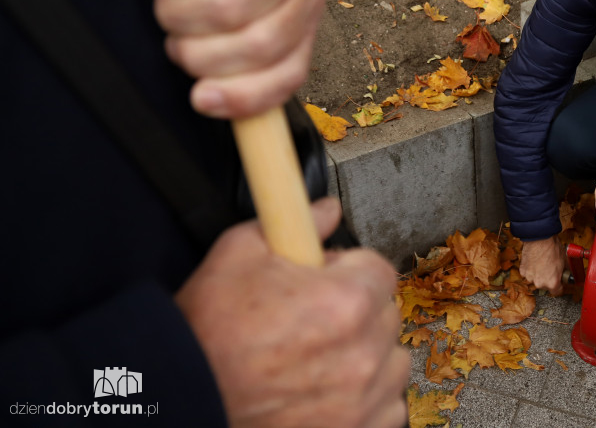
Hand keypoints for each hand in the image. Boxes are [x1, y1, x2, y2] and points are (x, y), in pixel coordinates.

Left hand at [68, 0, 325, 119]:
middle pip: (232, 7)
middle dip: (179, 18)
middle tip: (167, 10)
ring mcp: (310, 0)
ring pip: (258, 48)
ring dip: (202, 57)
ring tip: (182, 44)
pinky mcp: (309, 42)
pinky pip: (284, 81)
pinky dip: (240, 96)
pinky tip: (204, 96)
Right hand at [175, 198, 409, 427]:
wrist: (181, 396)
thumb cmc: (206, 332)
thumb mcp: (240, 253)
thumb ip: (295, 223)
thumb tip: (325, 211)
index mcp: (346, 302)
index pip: (380, 270)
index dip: (350, 270)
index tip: (328, 280)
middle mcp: (362, 353)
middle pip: (386, 313)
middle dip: (357, 309)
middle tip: (314, 317)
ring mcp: (362, 398)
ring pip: (391, 360)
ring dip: (366, 354)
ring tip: (319, 355)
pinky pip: (389, 406)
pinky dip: (367, 398)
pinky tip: (330, 388)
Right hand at [519, 236, 565, 295]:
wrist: (540, 238)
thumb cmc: (552, 248)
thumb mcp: (564, 261)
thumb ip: (564, 272)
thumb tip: (566, 274)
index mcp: (552, 283)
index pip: (557, 292)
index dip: (559, 285)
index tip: (559, 281)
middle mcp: (540, 283)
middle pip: (545, 286)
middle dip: (548, 279)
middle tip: (550, 269)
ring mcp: (530, 277)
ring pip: (536, 279)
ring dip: (538, 274)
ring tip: (542, 263)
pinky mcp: (522, 271)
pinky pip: (528, 273)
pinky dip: (531, 269)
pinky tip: (535, 261)